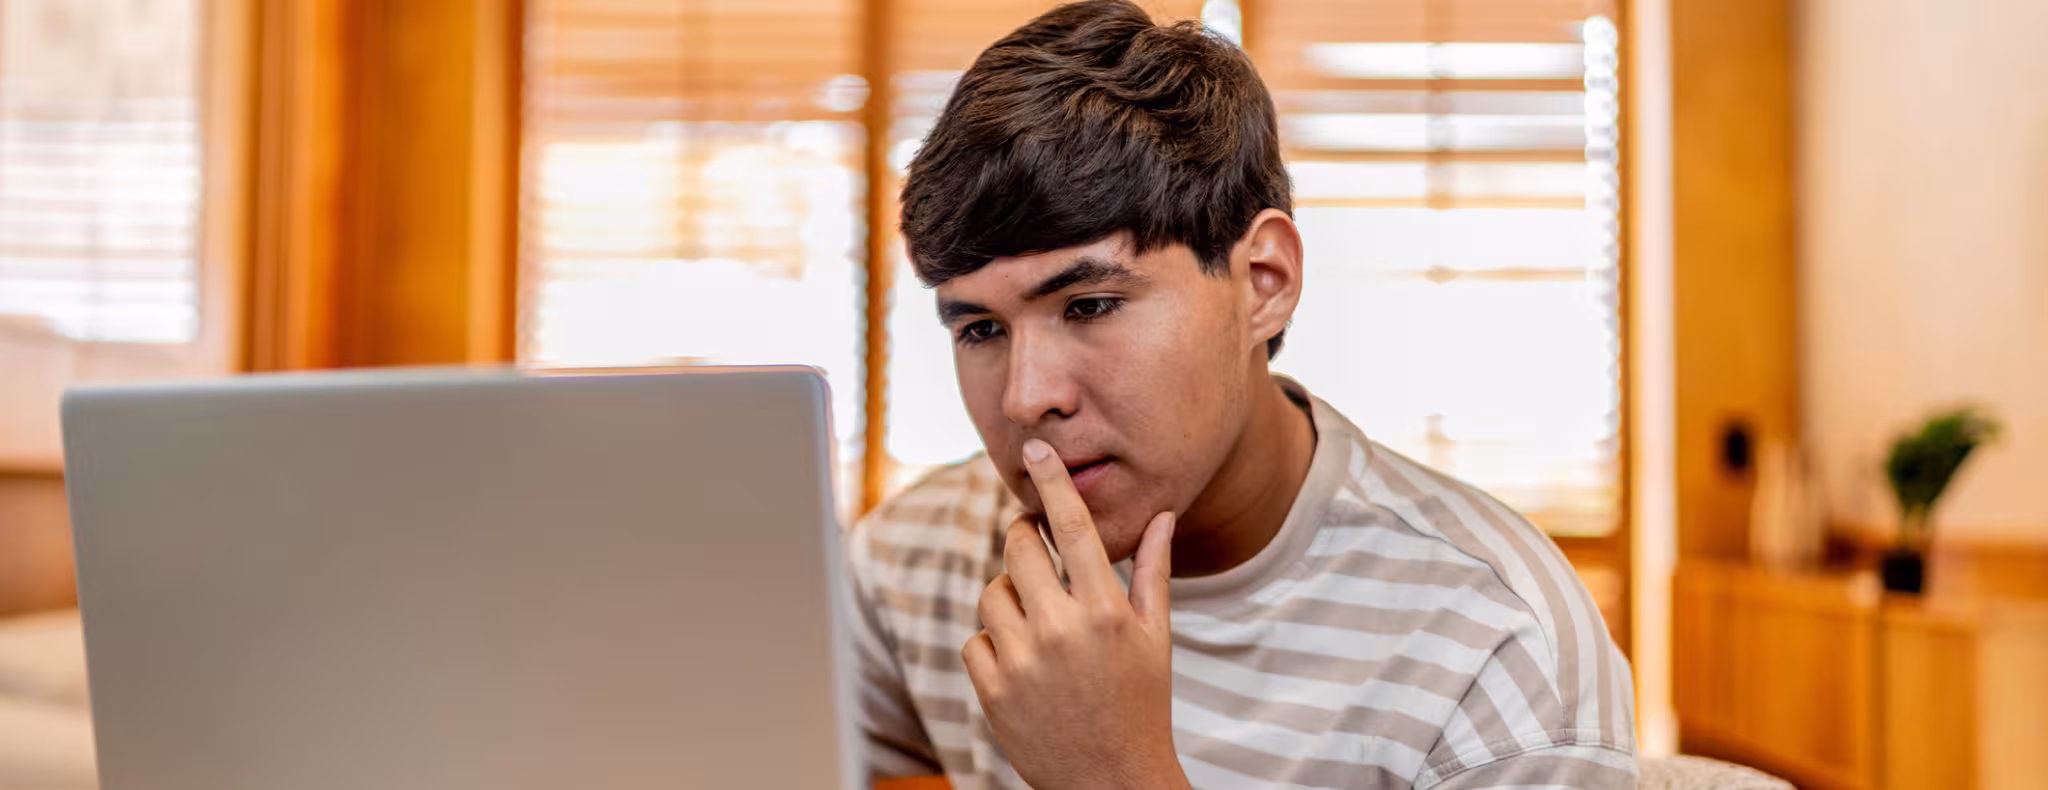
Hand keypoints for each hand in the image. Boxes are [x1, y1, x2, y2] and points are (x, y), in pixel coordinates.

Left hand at [962, 438, 1186, 789]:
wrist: (1112, 782)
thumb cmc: (1141, 703)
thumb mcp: (1156, 638)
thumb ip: (1152, 572)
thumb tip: (1162, 515)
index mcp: (1106, 611)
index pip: (1075, 528)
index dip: (1053, 483)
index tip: (1035, 450)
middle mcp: (1062, 630)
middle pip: (1019, 549)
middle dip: (1023, 538)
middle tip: (1034, 545)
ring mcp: (1023, 661)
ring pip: (992, 592)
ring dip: (1009, 596)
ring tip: (1037, 621)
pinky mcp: (993, 690)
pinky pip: (977, 639)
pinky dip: (993, 643)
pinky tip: (1022, 663)